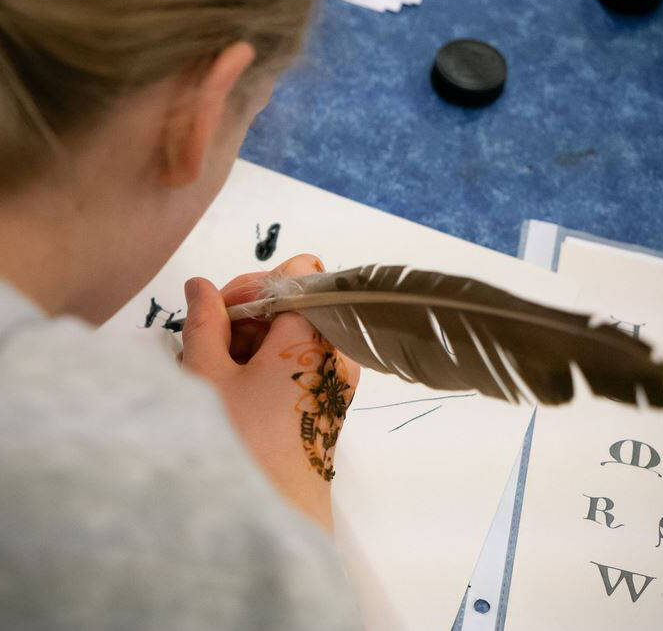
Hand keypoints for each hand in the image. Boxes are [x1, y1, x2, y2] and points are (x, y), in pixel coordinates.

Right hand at [180, 254, 359, 530]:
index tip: (222, 312)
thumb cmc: (239, 443)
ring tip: (223, 376)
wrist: (276, 517)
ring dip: (257, 340)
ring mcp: (337, 374)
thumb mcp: (207, 375)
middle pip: (297, 301)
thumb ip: (204, 320)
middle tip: (214, 348)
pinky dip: (271, 362)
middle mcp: (336, 347)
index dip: (255, 283)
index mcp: (313, 331)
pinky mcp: (331, 397)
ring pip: (297, 331)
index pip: (299, 271)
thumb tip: (200, 285)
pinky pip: (303, 359)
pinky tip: (242, 390)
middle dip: (251, 315)